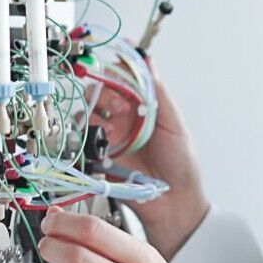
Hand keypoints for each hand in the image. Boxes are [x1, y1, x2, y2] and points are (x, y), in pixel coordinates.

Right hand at [86, 57, 207, 259]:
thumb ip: (158, 92)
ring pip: (85, 114)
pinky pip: (81, 142)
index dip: (115, 73)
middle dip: (103, 94)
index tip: (114, 71)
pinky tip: (100, 142)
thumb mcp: (174, 122)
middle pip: (97, 94)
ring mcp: (108, 138)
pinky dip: (85, 137)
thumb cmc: (180, 162)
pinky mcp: (97, 158)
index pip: (119, 80)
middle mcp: (121, 119)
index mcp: (139, 107)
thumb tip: (148, 61)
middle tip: (119, 108)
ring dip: (94, 115)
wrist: (174, 201)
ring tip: (111, 130)